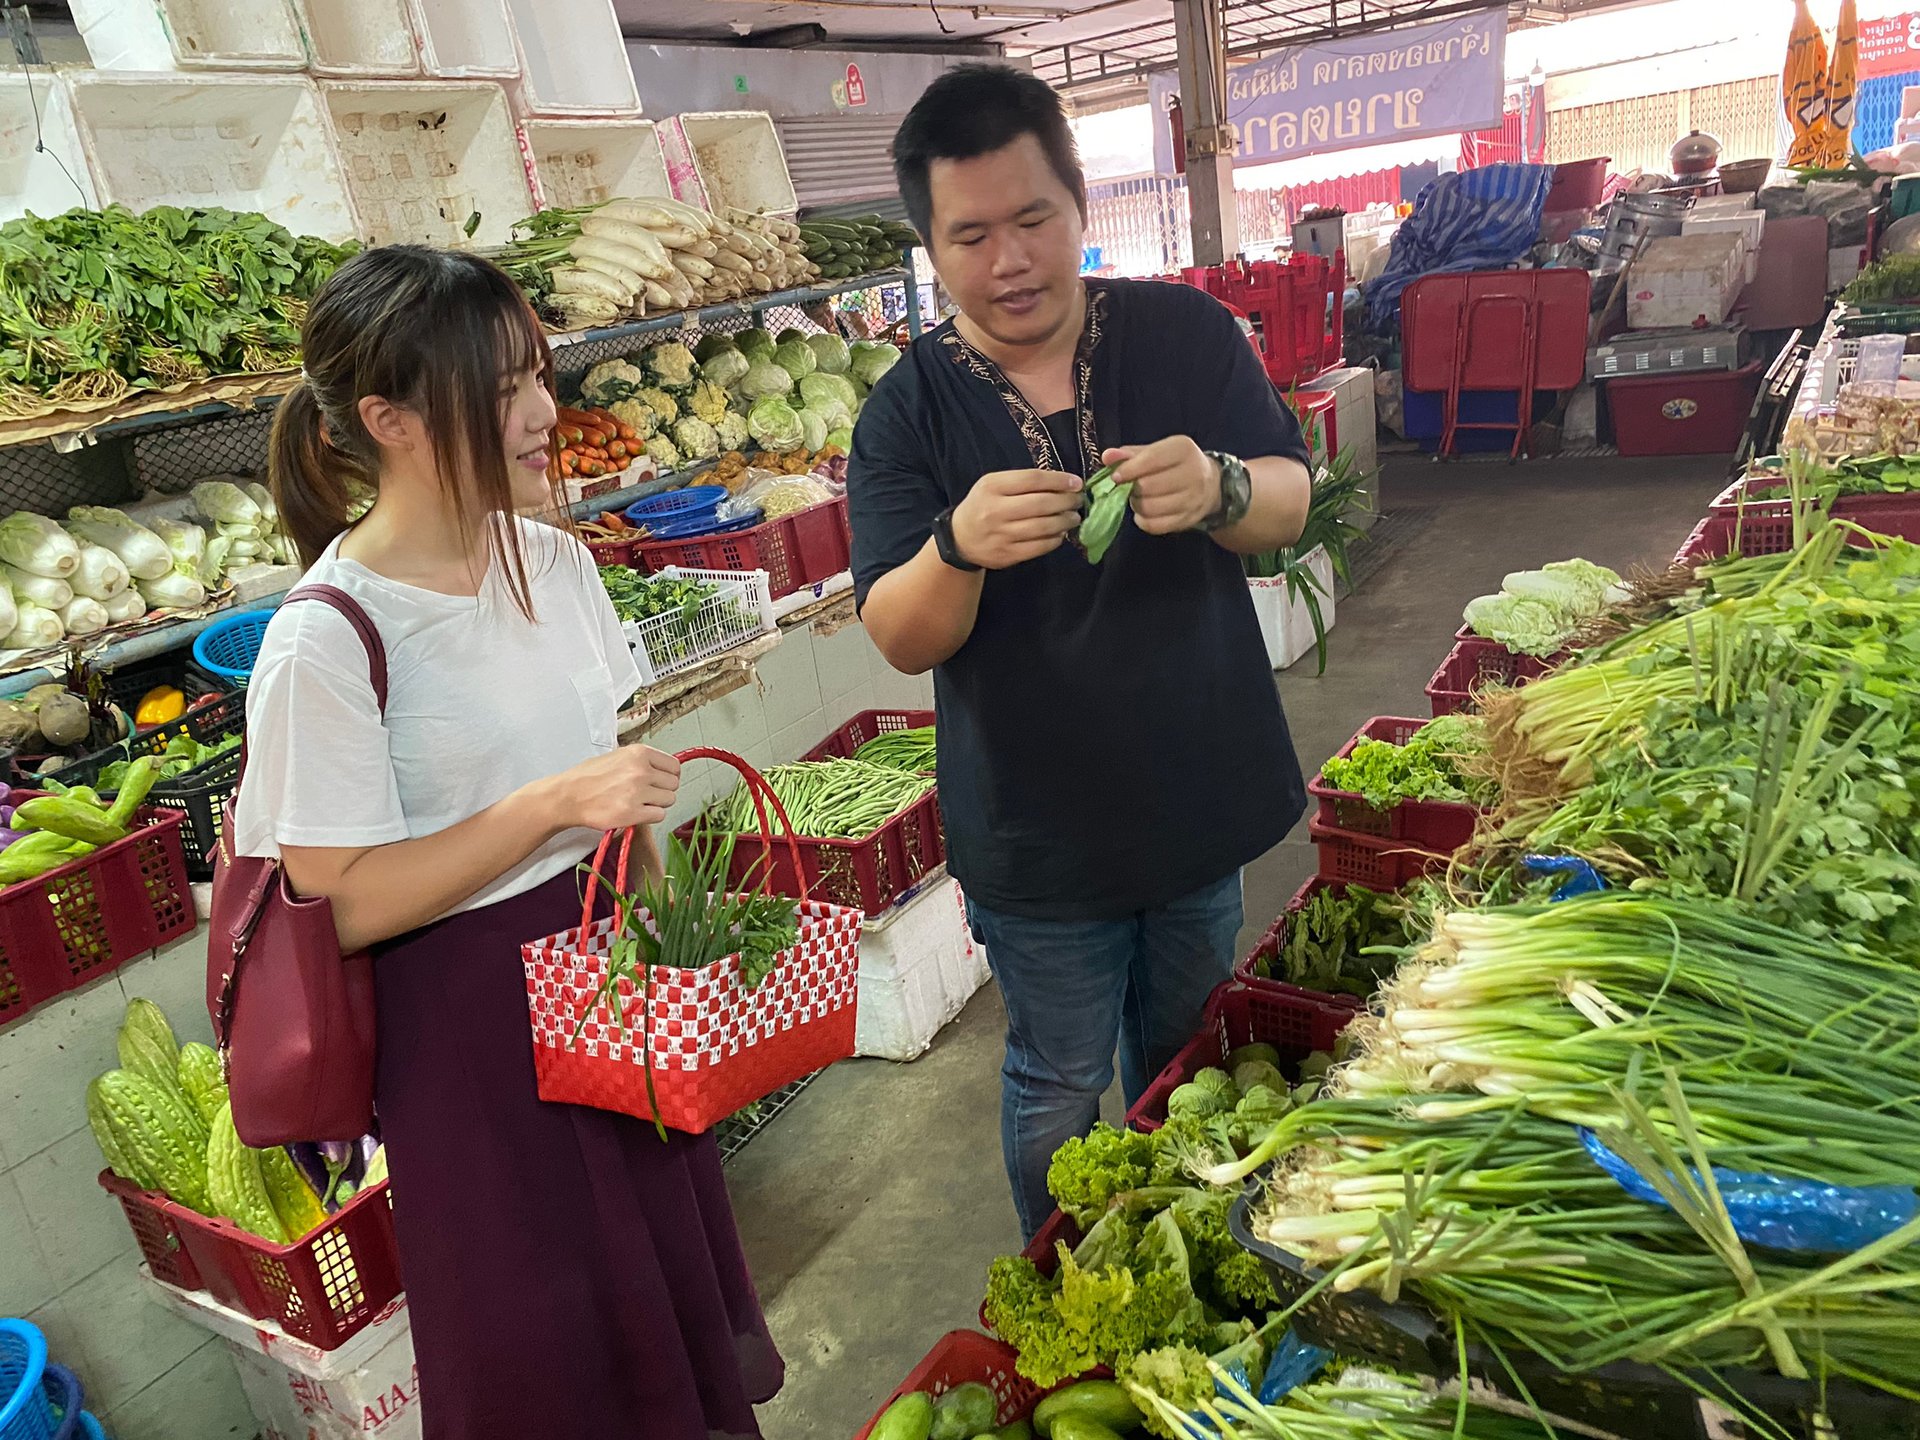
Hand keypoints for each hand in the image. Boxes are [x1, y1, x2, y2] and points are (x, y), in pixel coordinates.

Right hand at [551, 745, 681, 831]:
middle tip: (646, 793)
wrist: (568, 796)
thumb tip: (663, 769)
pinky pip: (659, 815)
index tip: (662, 780)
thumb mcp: (617, 756)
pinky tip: (636, 811)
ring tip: (639, 802)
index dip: (669, 775)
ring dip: (657, 804)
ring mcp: (637, 792)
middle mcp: (640, 770)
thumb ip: (641, 760)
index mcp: (638, 753)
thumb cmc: (588, 777)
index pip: (674, 766)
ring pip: (669, 800)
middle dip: (662, 790)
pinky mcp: (632, 812)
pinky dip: (650, 816)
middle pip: (673, 784)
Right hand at [949, 468, 1083, 569]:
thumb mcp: (993, 485)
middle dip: (1066, 501)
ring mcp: (1001, 535)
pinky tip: (1060, 533)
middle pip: (1041, 504)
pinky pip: (1039, 547)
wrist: (960, 539)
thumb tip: (1063, 483)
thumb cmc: (983, 505)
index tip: (1076, 482)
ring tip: (1074, 517)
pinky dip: (1055, 539)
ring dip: (1065, 521)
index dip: (1059, 480)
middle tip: (1078, 501)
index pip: (1032, 480)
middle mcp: (995, 510)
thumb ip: (1023, 482)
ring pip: (1043, 527)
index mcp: (992, 487)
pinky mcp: (1007, 555)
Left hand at [1103, 437, 1219, 535]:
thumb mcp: (1156, 451)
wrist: (1210, 484)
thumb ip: (1130, 454)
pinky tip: (1144, 512)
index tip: (1115, 476)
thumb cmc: (1175, 464)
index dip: (1129, 469)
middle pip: (1149, 486)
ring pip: (1150, 508)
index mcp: (1183, 449)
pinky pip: (1155, 526)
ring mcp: (1193, 500)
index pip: (1152, 460)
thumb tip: (1107, 457)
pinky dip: (1143, 521)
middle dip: (1132, 488)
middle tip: (1129, 486)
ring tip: (1138, 498)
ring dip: (1136, 504)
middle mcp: (1193, 474)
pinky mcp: (1188, 520)